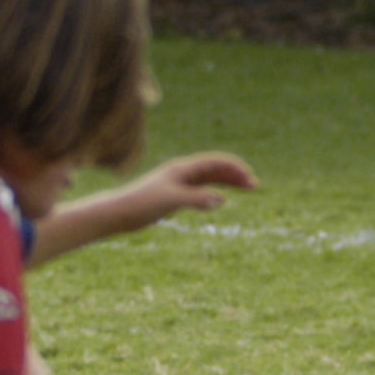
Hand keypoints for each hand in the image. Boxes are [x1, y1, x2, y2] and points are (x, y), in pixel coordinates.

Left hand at [132, 151, 255, 218]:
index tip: (250, 180)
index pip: (215, 162)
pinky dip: (215, 191)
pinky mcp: (175, 194)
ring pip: (210, 178)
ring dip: (228, 182)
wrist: (120, 212)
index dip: (235, 168)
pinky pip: (201, 188)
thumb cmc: (142, 204)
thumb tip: (221, 199)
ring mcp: (179, 182)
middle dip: (236, 174)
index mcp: (182, 169)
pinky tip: (222, 200)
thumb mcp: (172, 201)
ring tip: (246, 189)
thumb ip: (197, 199)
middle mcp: (182, 172)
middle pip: (215, 168)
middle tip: (255, 185)